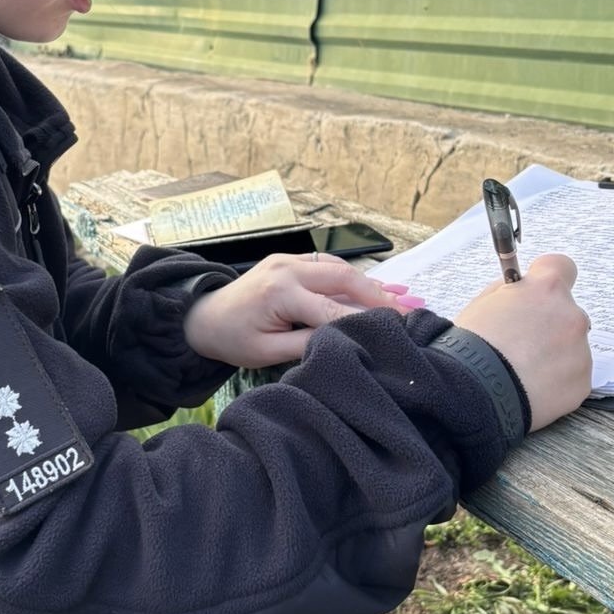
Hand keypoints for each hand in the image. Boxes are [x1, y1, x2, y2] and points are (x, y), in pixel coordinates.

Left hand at [183, 252, 422, 369]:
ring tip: (405, 298)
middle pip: (344, 279)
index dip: (367, 322)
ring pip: (340, 269)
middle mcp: (288, 269)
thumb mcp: (267, 352)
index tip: (396, 332)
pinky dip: (353, 277)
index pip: (334, 311)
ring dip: (371, 284)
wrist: (202, 316)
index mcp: (281, 293)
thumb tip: (345, 342)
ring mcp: (289, 260)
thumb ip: (307, 345)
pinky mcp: (290, 261)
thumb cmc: (232, 339)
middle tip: (410, 312)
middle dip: (379, 297)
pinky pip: (328, 266)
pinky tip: (377, 286)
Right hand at [454, 253, 591, 430]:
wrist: (474, 392)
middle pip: (567, 313)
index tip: (537, 292)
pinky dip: (557, 381)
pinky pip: (573, 376)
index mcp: (546, 289)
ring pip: (572, 346)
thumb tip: (522, 295)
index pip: (562, 266)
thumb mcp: (482, 303)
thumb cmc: (472, 345)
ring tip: (523, 370)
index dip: (548, 279)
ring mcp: (580, 351)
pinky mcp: (582, 384)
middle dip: (549, 324)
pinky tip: (532, 387)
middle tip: (522, 343)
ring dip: (554, 354)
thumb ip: (511, 292)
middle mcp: (571, 315)